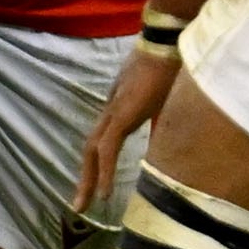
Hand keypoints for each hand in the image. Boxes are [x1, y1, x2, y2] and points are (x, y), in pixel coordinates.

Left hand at [73, 46, 181, 212]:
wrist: (166, 43)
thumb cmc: (169, 66)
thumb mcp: (162, 101)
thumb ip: (158, 122)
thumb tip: (163, 142)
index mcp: (119, 108)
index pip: (101, 141)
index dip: (96, 164)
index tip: (95, 186)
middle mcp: (110, 111)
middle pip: (90, 149)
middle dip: (85, 178)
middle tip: (79, 205)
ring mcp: (114, 112)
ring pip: (92, 151)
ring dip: (88, 180)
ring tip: (85, 205)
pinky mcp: (121, 114)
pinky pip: (108, 147)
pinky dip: (104, 171)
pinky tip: (105, 192)